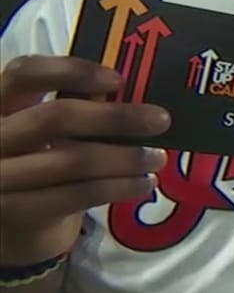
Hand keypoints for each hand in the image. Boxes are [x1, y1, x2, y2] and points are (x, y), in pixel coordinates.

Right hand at [0, 56, 169, 264]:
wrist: (10, 222)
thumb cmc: (36, 160)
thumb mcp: (45, 129)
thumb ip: (73, 105)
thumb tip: (131, 89)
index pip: (24, 73)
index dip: (69, 70)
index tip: (117, 79)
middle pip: (53, 118)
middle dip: (113, 117)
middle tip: (160, 120)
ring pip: (70, 161)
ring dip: (124, 158)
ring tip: (156, 157)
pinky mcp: (13, 210)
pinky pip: (75, 195)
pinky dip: (117, 187)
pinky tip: (144, 184)